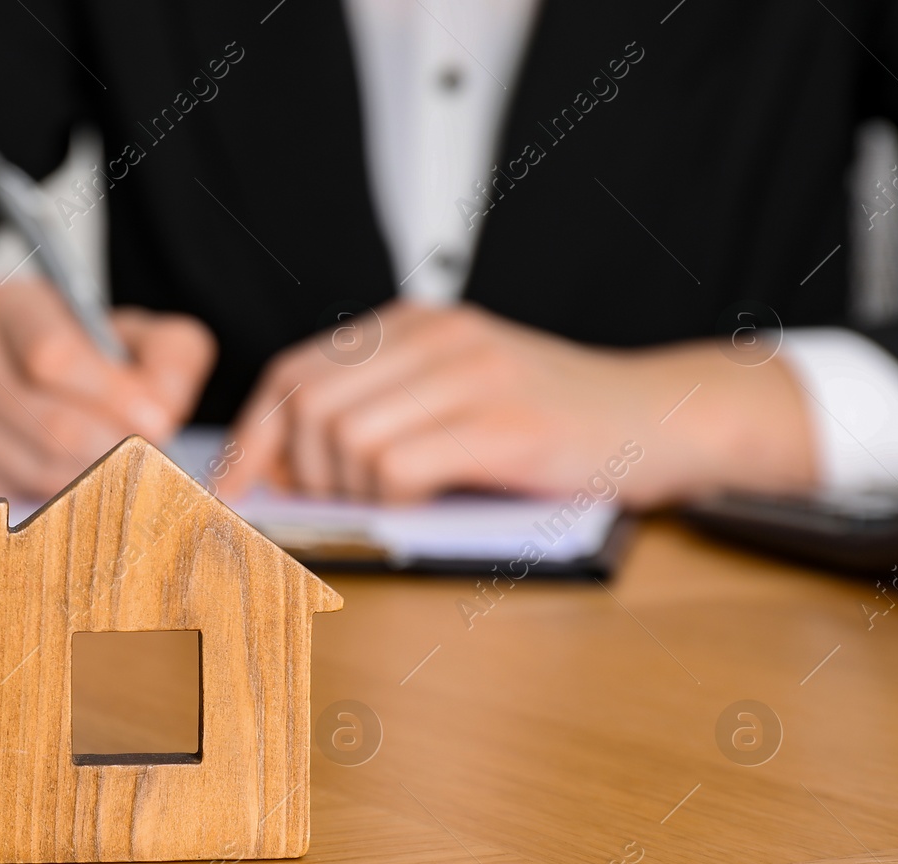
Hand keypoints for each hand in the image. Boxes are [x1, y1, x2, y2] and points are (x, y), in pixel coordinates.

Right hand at [0, 278, 214, 496]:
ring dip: (100, 490)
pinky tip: (85, 500)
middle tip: (160, 469)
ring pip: (41, 476)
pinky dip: (64, 515)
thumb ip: (166, 358)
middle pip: (52, 427)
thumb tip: (164, 414)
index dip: (114, 396)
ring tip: (131, 484)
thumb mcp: (126, 333)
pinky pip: (18, 511)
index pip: (53, 356)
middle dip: (119, 455)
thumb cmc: (74, 358)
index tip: (161, 424)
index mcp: (9, 307)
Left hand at [224, 301, 815, 505]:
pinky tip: (430, 500)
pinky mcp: (502, 423)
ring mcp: (469, 373)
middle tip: (332, 505)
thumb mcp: (455, 398)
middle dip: (299, 472)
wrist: (664, 417)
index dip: (253, 437)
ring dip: (351, 490)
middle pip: (306, 406)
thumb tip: (283, 472)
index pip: (293, 372)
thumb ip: (377, 416)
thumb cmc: (553, 422)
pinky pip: (399, 466)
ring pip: (344, 438)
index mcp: (412, 324)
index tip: (233, 489)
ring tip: (395, 501)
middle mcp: (434, 336)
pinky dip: (395, 498)